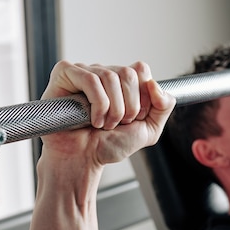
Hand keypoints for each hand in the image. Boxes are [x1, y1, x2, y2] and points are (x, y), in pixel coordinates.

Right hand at [39, 60, 175, 165]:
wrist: (83, 160)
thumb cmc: (108, 145)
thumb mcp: (148, 130)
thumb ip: (164, 106)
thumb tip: (155, 84)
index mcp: (121, 81)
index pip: (141, 70)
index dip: (142, 96)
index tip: (134, 117)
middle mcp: (103, 72)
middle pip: (129, 73)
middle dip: (129, 106)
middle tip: (118, 123)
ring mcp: (83, 71)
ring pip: (110, 77)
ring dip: (113, 109)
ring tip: (104, 125)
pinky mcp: (65, 74)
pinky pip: (90, 79)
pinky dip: (97, 104)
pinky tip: (92, 119)